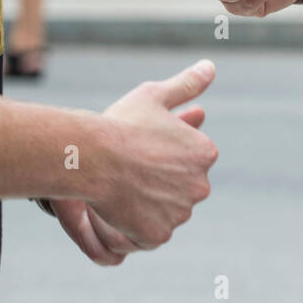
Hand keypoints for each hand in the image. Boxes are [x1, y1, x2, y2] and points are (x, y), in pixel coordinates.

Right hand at [50, 61, 219, 264]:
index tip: (141, 150)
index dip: (161, 156)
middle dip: (157, 183)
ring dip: (147, 205)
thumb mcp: (155, 95)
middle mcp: (200, 185)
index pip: (188, 160)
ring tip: (121, 188)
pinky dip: (135, 227)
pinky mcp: (158, 235)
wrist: (92, 157)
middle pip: (178, 188)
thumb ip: (186, 84)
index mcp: (204, 153)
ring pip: (164, 212)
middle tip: (129, 170)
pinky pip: (149, 235)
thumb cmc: (121, 123)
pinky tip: (119, 210)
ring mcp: (180, 213)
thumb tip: (210, 67)